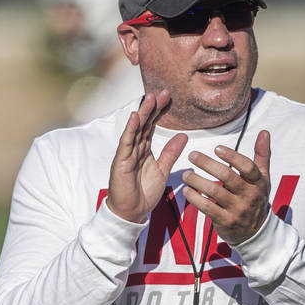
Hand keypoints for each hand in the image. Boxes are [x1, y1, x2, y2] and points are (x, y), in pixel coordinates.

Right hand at [105, 90, 187, 223]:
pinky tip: (136, 117)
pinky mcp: (121, 162)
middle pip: (144, 124)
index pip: (152, 126)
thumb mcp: (163, 169)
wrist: (132, 211)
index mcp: (144, 149)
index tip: (169, 98)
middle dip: (153, 108)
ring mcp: (127, 154)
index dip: (159, 112)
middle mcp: (135, 149)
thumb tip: (183, 135)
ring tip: (150, 98)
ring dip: (143, 114)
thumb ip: (171, 152)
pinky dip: (131, 129)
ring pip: (136, 129)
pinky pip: (126, 143)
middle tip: (162, 92)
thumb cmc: (144, 192)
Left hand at [181, 129, 271, 244]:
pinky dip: (194, 198)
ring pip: (214, 191)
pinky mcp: (225, 221)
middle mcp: (249, 195)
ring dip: (197, 180)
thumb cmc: (255, 197)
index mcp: (258, 182)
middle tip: (192, 155)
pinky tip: (187, 191)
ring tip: (186, 173)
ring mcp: (237, 209)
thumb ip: (261, 154)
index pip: (247, 167)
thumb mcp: (262, 177)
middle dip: (207, 164)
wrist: (256, 231)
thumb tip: (264, 132)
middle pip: (227, 176)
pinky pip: (207, 207)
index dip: (232, 156)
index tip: (217, 148)